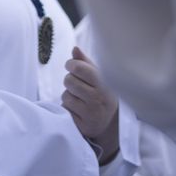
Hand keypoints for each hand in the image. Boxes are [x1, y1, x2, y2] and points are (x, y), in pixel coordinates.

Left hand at [62, 47, 120, 162]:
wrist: (110, 123)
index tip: (71, 66)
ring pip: (65, 96)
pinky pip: (65, 110)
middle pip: (69, 81)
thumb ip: (86, 63)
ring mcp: (90, 113)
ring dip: (68, 96)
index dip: (71, 64)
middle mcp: (98, 98)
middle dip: (69, 80)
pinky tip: (78, 110)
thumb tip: (75, 49)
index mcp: (104, 83)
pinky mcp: (82, 126)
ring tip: (79, 99)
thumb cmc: (102, 94)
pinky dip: (68, 109)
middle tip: (77, 84)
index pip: (80, 68)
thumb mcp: (99, 78)